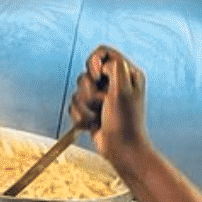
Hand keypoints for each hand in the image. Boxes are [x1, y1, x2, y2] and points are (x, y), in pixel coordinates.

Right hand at [69, 46, 149, 169]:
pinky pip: (74, 105)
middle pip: (86, 73)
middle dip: (89, 91)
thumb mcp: (123, 90)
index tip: (98, 77)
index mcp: (126, 73)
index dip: (94, 63)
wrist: (121, 149)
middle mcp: (114, 82)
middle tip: (103, 103)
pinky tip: (92, 125)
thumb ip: (115, 68)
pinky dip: (81, 116)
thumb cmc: (125, 121)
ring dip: (85, 107)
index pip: (103, 52)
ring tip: (98, 117)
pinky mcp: (92, 109)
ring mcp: (102, 97)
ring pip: (78, 91)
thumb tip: (103, 64)